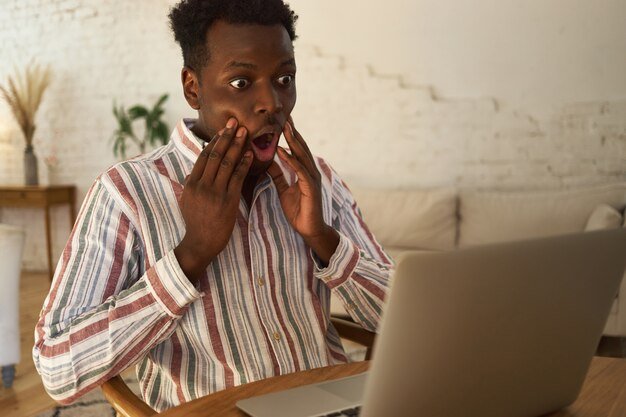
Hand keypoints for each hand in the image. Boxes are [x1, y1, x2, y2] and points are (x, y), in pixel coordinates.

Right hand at [174, 118, 251, 282]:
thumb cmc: (195, 223)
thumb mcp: (187, 202)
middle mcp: (202, 185)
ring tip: (244, 132)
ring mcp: (215, 192)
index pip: (204, 156)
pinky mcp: (227, 200)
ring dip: (237, 145)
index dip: (215, 141)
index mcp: (192, 183)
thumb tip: (191, 172)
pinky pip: (237, 177)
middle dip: (227, 137)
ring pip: (227, 163)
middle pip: (216, 155)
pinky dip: (244, 164)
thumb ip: (190, 185)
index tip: (224, 129)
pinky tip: (250, 154)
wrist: (201, 243)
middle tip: (235, 122)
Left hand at [268, 118, 338, 263]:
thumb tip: (268, 161)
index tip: (281, 121)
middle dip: (292, 132)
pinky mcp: (310, 188)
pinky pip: (300, 171)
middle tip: (284, 116)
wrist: (309, 230)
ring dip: (293, 141)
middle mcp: (310, 171)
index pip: (296, 149)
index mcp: (304, 171)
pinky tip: (282, 151)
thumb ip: (278, 175)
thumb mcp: (284, 190)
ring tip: (284, 128)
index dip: (289, 135)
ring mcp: (312, 179)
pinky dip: (291, 160)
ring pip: (302, 155)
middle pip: (301, 147)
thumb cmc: (299, 211)